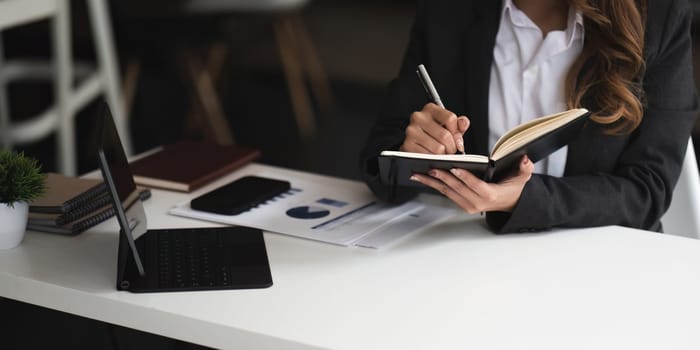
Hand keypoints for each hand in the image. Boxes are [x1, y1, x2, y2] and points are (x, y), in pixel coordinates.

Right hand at [400, 103, 469, 153]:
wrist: (415, 143)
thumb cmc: (433, 133)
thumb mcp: (448, 126)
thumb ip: (459, 124)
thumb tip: (463, 123)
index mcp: (430, 109)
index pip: (450, 118)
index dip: (457, 133)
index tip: (458, 141)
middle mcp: (418, 117)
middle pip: (445, 135)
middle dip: (452, 147)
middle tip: (450, 150)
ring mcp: (411, 131)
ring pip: (438, 148)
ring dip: (443, 155)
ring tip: (441, 153)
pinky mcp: (407, 145)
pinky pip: (428, 156)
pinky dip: (433, 159)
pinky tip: (432, 156)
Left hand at [409, 156, 534, 212]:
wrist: (508, 203)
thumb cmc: (512, 188)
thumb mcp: (522, 178)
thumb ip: (525, 168)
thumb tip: (525, 159)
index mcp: (490, 195)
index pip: (475, 185)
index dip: (465, 177)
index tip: (455, 168)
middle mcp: (476, 202)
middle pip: (458, 188)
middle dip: (443, 177)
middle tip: (431, 168)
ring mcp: (467, 205)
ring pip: (448, 191)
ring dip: (432, 182)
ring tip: (419, 174)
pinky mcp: (460, 203)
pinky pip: (446, 193)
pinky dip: (434, 185)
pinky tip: (423, 178)